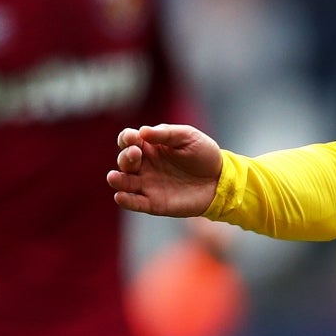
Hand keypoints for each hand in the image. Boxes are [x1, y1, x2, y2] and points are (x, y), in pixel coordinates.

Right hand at [108, 123, 223, 217]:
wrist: (221, 180)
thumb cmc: (204, 155)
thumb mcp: (188, 136)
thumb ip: (166, 133)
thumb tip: (142, 132)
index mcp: (150, 147)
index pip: (128, 141)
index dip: (127, 138)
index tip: (133, 138)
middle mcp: (145, 165)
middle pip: (124, 160)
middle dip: (126, 157)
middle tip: (136, 154)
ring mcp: (148, 185)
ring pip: (124, 182)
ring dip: (117, 179)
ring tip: (114, 177)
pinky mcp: (154, 203)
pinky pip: (135, 202)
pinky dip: (126, 201)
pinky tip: (120, 197)